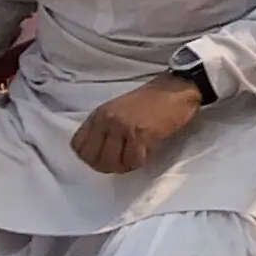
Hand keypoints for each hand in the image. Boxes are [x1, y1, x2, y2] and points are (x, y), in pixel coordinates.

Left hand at [71, 74, 203, 174]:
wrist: (177, 89)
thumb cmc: (152, 100)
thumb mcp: (118, 109)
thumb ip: (104, 127)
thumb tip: (98, 153)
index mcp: (99, 114)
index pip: (78, 146)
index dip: (89, 157)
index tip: (103, 158)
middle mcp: (107, 119)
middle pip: (94, 159)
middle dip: (106, 166)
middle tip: (120, 163)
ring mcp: (123, 126)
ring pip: (112, 163)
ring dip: (124, 166)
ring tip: (134, 158)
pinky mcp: (141, 133)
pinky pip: (133, 160)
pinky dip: (139, 162)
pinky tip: (146, 153)